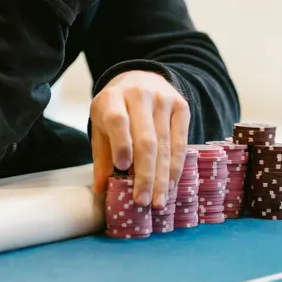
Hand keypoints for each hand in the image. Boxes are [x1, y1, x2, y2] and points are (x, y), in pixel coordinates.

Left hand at [90, 70, 189, 209]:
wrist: (142, 79)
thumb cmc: (117, 109)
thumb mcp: (101, 125)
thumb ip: (101, 155)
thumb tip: (101, 189)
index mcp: (112, 97)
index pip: (117, 120)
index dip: (121, 144)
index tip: (122, 168)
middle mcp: (139, 95)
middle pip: (145, 140)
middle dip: (145, 174)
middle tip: (142, 201)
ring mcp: (163, 100)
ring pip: (165, 145)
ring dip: (162, 177)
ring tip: (157, 201)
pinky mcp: (181, 107)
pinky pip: (180, 142)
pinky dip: (175, 167)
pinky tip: (170, 185)